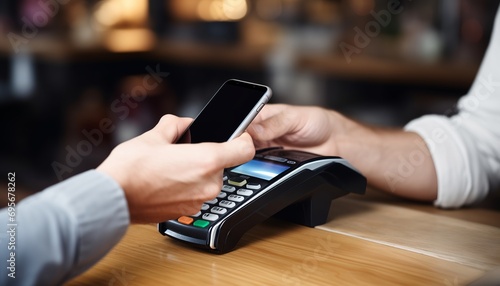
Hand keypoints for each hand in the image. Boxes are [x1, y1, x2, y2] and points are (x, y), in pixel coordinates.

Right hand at [97, 114, 254, 222]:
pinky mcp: (188, 211)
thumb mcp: (154, 135)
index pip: (245, 149)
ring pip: (209, 179)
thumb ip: (175, 125)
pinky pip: (197, 193)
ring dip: (197, 172)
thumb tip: (183, 124)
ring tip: (171, 167)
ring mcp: (200, 201)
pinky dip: (188, 186)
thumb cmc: (131, 169)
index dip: (243, 139)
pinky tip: (167, 181)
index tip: (237, 135)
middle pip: (223, 164)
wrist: (113, 199)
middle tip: (184, 150)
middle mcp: (209, 184)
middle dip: (207, 155)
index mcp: (207, 161)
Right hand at [248, 104, 436, 200]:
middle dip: (236, 145)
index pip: (241, 120)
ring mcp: (265, 150)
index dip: (235, 128)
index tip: (233, 136)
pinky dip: (254, 170)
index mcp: (262, 115)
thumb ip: (274, 124)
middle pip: (240, 140)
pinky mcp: (272, 165)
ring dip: (243, 159)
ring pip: (245, 156)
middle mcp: (261, 133)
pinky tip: (253, 168)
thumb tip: (253, 130)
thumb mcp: (295, 117)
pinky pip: (258, 168)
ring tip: (244, 159)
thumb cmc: (318, 122)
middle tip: (237, 149)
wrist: (336, 144)